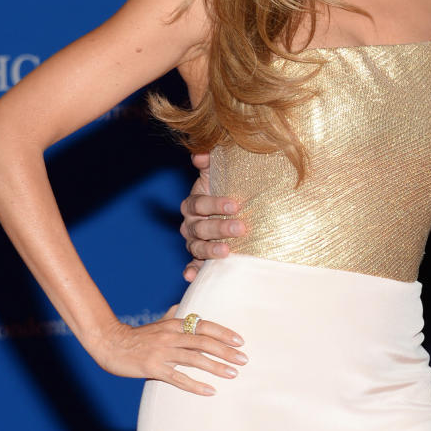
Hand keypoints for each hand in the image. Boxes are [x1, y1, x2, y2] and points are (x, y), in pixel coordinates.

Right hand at [92, 307, 246, 395]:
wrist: (109, 343)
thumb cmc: (135, 336)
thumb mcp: (156, 323)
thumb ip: (170, 317)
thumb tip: (180, 307)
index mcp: (174, 324)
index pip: (205, 326)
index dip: (224, 333)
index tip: (240, 342)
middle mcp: (171, 336)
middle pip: (204, 342)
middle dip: (226, 351)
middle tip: (244, 360)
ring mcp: (163, 352)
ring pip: (195, 359)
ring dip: (216, 367)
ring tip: (233, 374)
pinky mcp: (154, 368)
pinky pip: (179, 378)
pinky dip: (196, 385)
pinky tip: (210, 391)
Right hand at [180, 151, 245, 282]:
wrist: (236, 212)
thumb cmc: (228, 191)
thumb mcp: (220, 173)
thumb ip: (210, 160)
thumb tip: (201, 153)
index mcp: (193, 204)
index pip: (199, 204)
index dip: (215, 204)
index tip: (235, 205)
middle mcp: (190, 225)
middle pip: (200, 227)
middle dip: (219, 228)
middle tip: (240, 229)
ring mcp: (194, 243)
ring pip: (197, 247)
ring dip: (210, 250)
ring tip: (226, 252)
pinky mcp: (200, 258)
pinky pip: (193, 265)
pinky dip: (191, 271)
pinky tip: (191, 276)